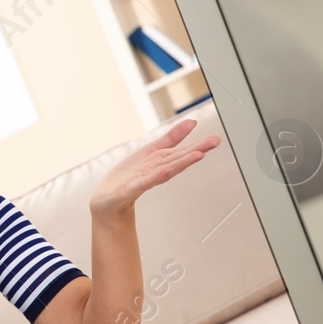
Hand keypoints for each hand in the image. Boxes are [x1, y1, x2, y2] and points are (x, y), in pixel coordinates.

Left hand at [89, 118, 218, 218]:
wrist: (107, 201)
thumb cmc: (128, 178)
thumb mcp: (151, 152)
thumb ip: (171, 138)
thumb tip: (191, 123)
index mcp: (161, 162)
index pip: (182, 152)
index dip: (199, 145)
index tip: (215, 139)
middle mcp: (155, 172)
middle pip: (178, 159)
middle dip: (196, 150)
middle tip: (214, 143)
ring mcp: (143, 181)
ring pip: (165, 169)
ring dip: (182, 162)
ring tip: (198, 155)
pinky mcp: (129, 190)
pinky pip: (144, 182)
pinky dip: (155, 177)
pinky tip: (166, 171)